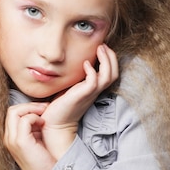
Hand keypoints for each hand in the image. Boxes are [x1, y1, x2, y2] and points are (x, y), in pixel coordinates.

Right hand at [3, 102, 57, 169]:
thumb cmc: (43, 161)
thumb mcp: (36, 140)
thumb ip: (34, 127)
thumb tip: (41, 113)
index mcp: (11, 136)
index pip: (12, 113)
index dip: (27, 108)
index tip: (43, 110)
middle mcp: (8, 137)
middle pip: (12, 110)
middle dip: (29, 105)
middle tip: (45, 108)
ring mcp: (12, 140)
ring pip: (15, 111)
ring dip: (32, 109)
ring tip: (45, 113)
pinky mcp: (20, 142)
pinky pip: (24, 120)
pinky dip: (35, 117)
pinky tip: (44, 123)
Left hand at [41, 44, 118, 158]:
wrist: (55, 124)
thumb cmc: (60, 105)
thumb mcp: (71, 87)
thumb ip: (76, 77)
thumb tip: (75, 63)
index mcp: (94, 89)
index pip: (111, 73)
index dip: (110, 59)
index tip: (102, 47)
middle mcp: (95, 91)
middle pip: (114, 73)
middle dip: (111, 57)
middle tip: (103, 45)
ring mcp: (89, 94)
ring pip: (108, 76)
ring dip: (106, 61)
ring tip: (100, 49)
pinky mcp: (81, 96)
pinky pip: (93, 82)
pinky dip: (92, 71)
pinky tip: (85, 64)